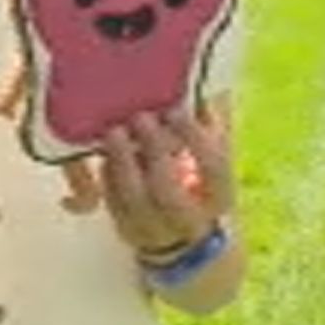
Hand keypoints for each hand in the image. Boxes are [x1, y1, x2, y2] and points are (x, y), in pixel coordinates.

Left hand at [97, 107, 235, 259]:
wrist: (185, 238)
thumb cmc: (199, 182)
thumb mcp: (212, 157)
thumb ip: (209, 124)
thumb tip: (200, 85)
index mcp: (219, 197)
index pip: (213, 169)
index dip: (195, 138)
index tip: (176, 111)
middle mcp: (190, 220)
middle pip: (169, 191)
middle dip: (153, 151)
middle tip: (140, 117)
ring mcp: (156, 230)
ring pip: (134, 201)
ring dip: (122, 164)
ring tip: (114, 132)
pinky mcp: (127, 230)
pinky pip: (112, 203)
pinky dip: (107, 176)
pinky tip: (105, 152)